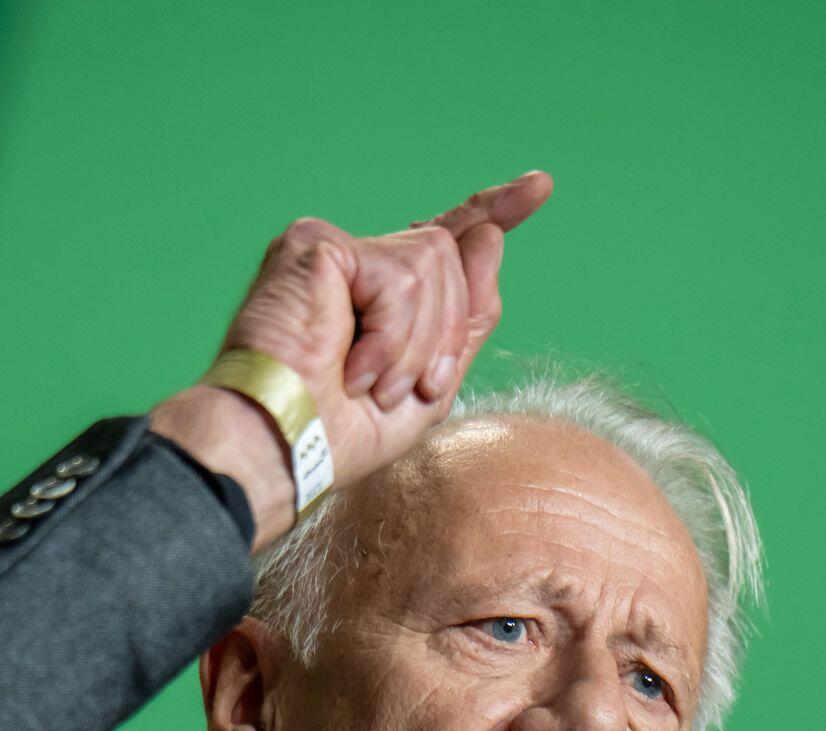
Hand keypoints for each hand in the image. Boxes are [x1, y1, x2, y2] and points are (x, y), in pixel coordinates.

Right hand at [156, 172, 552, 540]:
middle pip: (451, 257)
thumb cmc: (343, 433)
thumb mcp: (431, 383)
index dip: (494, 210)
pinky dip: (392, 335)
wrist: (285, 448)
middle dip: (449, 332)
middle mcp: (358, 263)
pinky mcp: (316, 244)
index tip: (540, 187)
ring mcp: (334, 249)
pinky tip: (356, 369)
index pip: (448, 237)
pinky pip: (398, 277)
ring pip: (431, 263)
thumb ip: (467, 318)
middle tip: (417, 388)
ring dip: (419, 343)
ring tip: (374, 385)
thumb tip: (489, 234)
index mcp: (383, 295)